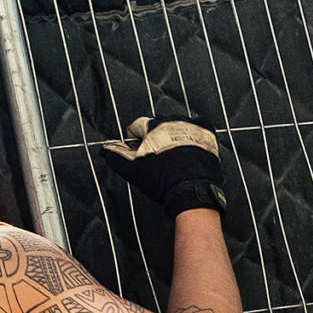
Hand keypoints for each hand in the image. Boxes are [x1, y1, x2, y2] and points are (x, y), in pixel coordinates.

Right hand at [98, 117, 225, 215]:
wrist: (192, 191)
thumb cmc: (163, 182)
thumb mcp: (132, 169)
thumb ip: (115, 155)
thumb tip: (105, 147)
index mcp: (152, 126)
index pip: (137, 126)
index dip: (137, 141)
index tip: (141, 152)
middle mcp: (172, 121)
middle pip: (158, 126)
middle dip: (156, 139)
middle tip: (159, 159)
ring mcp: (191, 126)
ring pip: (177, 126)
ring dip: (174, 137)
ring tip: (175, 158)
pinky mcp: (207, 133)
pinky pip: (199, 127)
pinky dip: (195, 135)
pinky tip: (191, 150)